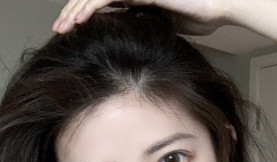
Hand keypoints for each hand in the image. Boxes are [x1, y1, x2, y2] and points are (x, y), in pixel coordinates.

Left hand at [51, 0, 229, 37]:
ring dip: (75, 11)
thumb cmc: (199, 16)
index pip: (101, 4)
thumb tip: (135, 42)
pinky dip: (90, 7)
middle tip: (59, 30)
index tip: (71, 33)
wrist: (217, 6)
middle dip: (72, 13)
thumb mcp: (167, 27)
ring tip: (63, 27)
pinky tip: (80, 20)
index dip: (83, 15)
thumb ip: (148, 28)